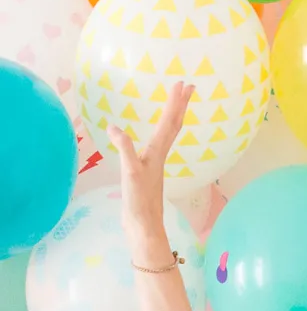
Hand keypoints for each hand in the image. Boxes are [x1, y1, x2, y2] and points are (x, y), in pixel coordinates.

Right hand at [108, 82, 194, 239]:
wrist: (143, 226)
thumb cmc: (138, 202)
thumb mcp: (129, 173)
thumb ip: (124, 150)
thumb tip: (115, 128)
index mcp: (157, 153)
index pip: (169, 123)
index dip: (174, 103)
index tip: (181, 84)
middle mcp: (159, 155)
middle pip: (173, 125)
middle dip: (180, 104)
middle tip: (187, 85)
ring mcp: (155, 163)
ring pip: (168, 134)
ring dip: (173, 116)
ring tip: (177, 102)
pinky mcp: (148, 170)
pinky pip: (156, 144)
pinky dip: (158, 133)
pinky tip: (152, 134)